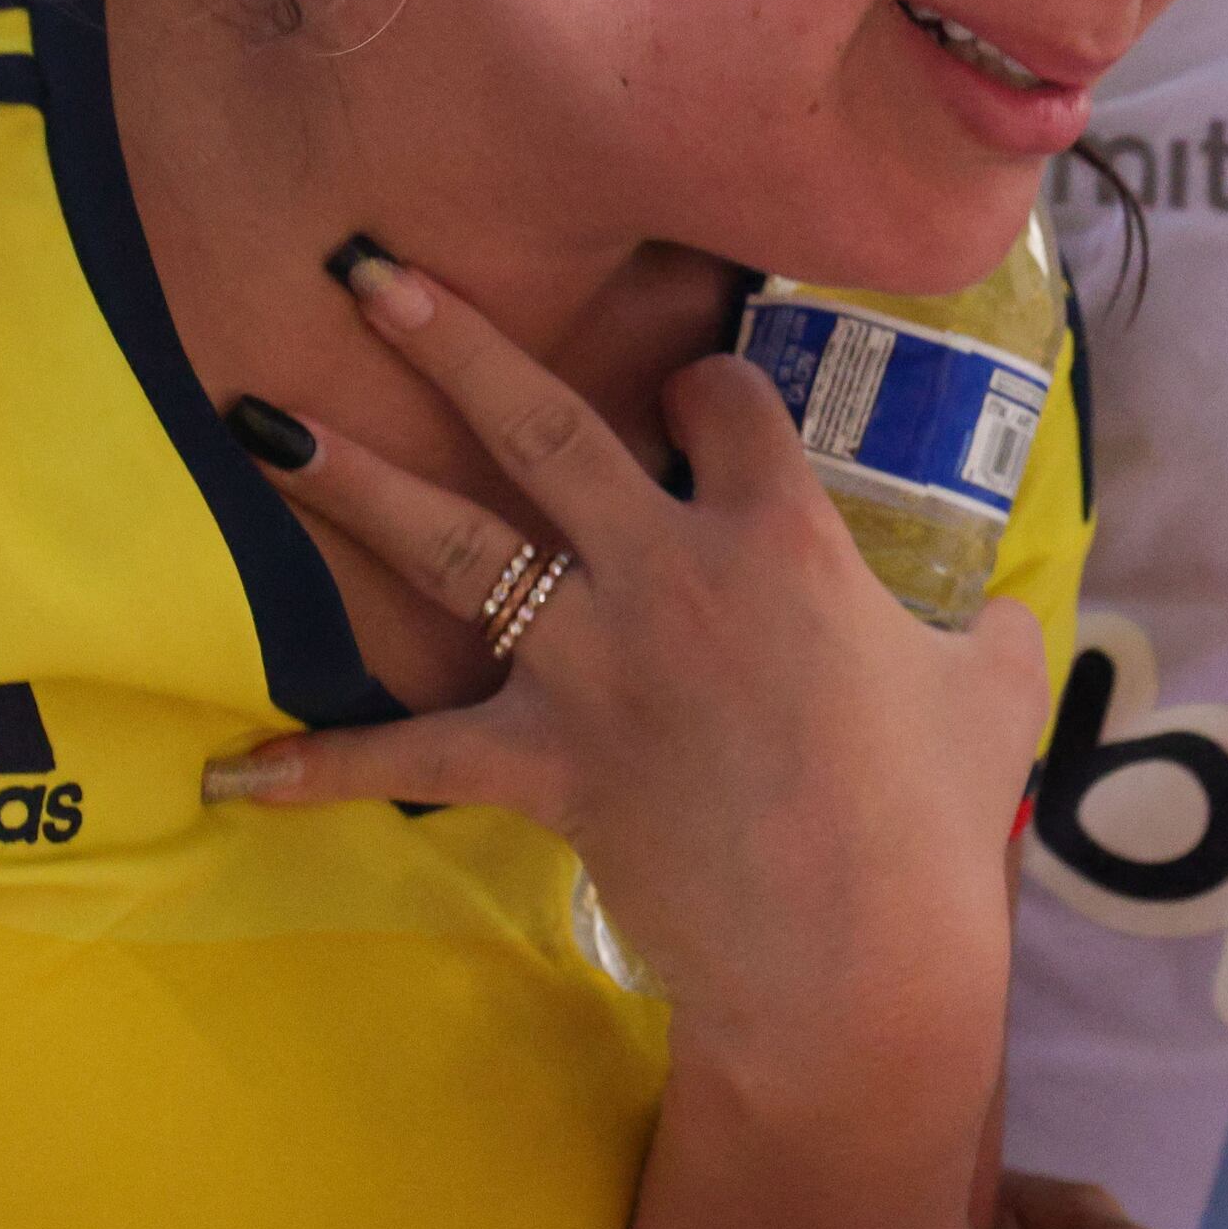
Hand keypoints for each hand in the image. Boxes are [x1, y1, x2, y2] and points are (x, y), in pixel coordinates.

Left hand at [203, 248, 1048, 1056]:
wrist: (858, 956)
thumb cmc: (935, 820)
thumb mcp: (990, 695)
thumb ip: (983, 632)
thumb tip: (998, 618)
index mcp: (787, 535)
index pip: (725, 399)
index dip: (704, 383)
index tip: (690, 388)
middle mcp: (673, 572)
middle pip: (547, 425)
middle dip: (452, 341)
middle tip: (368, 272)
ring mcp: (597, 664)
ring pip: (452, 546)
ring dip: (349, 480)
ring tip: (256, 418)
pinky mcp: (546, 763)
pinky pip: (411, 757)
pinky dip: (321, 767)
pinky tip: (229, 777)